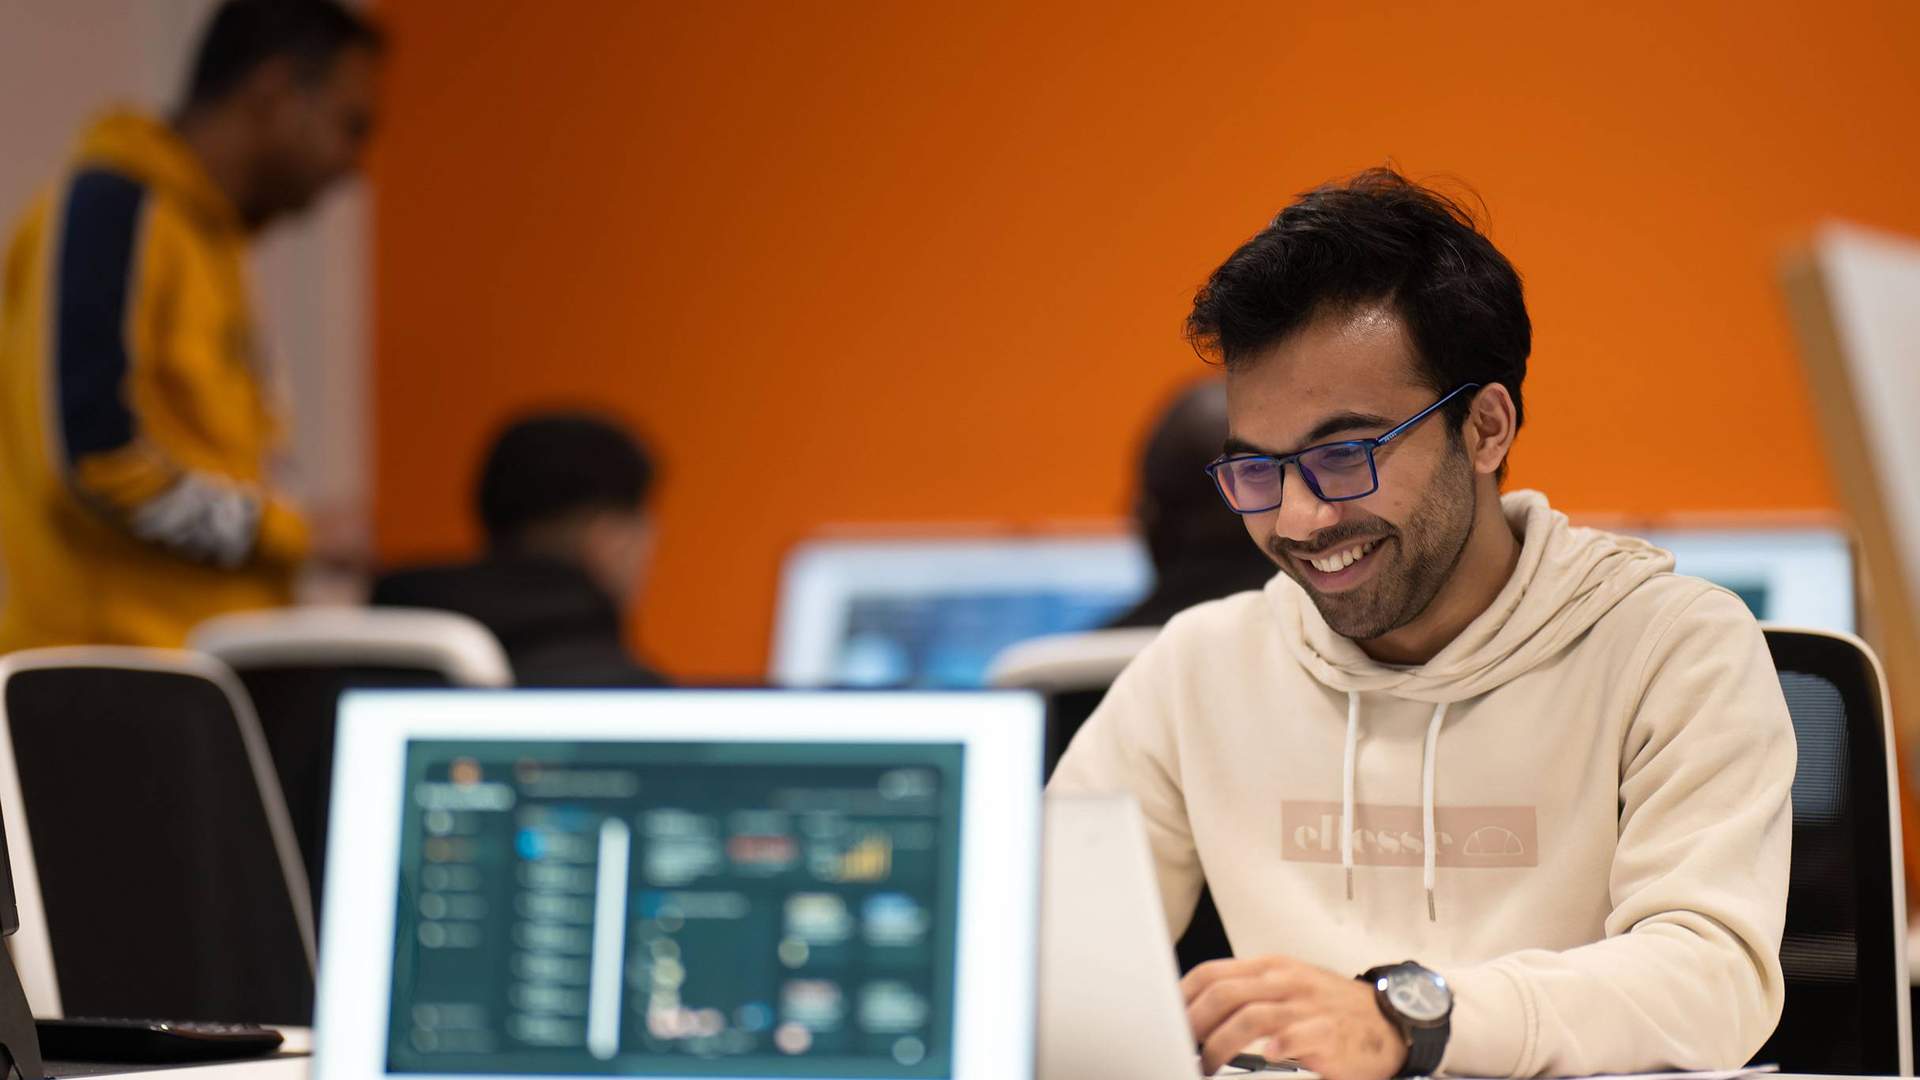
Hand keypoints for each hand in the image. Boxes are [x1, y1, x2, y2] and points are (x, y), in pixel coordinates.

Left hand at [1182, 955, 1406, 1079]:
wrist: (1386, 1020)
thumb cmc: (1329, 1006)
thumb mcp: (1286, 986)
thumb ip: (1247, 992)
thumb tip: (1198, 1008)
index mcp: (1270, 968)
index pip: (1213, 973)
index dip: (1184, 996)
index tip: (1167, 1018)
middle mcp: (1285, 983)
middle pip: (1224, 994)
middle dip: (1195, 1023)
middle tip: (1184, 1047)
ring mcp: (1306, 1007)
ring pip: (1251, 1017)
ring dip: (1221, 1044)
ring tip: (1209, 1064)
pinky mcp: (1327, 1034)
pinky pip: (1297, 1036)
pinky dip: (1277, 1045)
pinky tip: (1265, 1056)